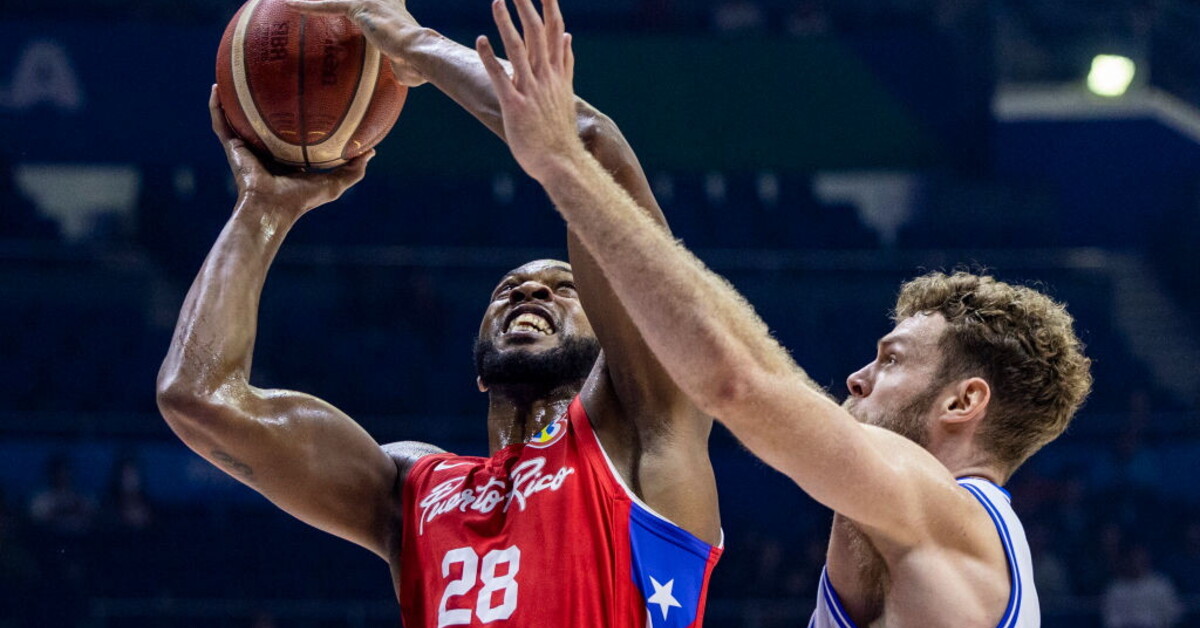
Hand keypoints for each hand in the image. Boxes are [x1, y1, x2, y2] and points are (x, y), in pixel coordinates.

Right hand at [209, 85, 371, 215]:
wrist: (272, 208)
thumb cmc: (302, 200)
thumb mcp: (334, 184)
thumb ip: (354, 170)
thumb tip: (372, 151)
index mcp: (285, 156)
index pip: (289, 132)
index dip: (294, 114)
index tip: (303, 93)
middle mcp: (264, 149)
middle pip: (263, 120)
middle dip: (264, 100)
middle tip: (269, 75)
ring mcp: (246, 147)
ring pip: (237, 117)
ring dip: (233, 97)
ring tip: (234, 74)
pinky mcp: (232, 147)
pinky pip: (220, 122)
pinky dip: (216, 106)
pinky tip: (216, 86)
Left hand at [286, 0, 427, 86]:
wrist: (419, 52)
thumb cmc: (418, 64)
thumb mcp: (410, 66)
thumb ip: (402, 68)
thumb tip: (403, 77)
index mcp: (398, 12)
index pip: (386, 2)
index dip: (382, 3)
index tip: (375, 5)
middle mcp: (385, 1)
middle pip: (358, 0)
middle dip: (348, 2)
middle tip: (343, 5)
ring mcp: (372, 1)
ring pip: (340, 0)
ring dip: (320, 2)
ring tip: (298, 1)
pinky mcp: (359, 6)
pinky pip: (329, 5)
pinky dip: (310, 6)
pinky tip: (291, 4)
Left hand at [476, 0, 585, 181]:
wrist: (560, 161)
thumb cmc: (559, 131)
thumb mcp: (565, 92)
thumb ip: (566, 63)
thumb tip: (568, 37)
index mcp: (557, 73)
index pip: (555, 31)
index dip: (549, 7)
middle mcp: (546, 77)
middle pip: (537, 33)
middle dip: (527, 6)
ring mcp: (531, 91)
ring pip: (519, 49)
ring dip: (507, 23)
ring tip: (497, 1)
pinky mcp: (515, 106)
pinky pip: (500, 77)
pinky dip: (490, 57)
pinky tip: (480, 39)